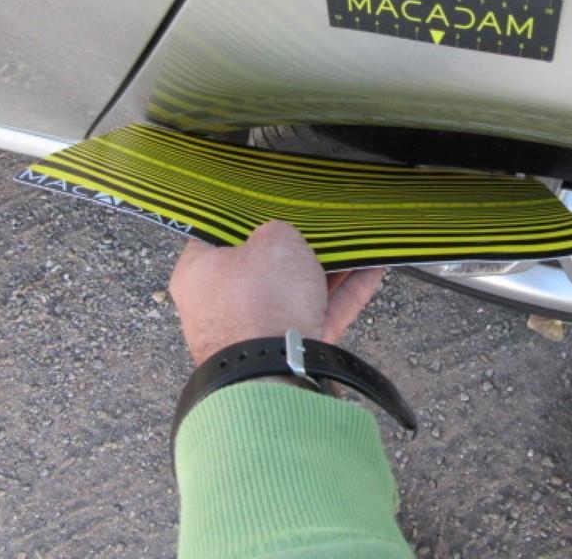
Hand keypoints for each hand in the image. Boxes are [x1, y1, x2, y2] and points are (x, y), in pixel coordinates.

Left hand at [169, 220, 385, 363]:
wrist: (275, 368)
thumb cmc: (260, 300)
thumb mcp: (273, 240)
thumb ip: (280, 231)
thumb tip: (286, 240)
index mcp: (199, 271)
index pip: (220, 234)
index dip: (249, 216)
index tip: (275, 202)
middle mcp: (222, 304)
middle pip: (263, 265)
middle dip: (295, 247)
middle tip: (320, 223)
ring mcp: (256, 331)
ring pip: (296, 291)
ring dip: (328, 269)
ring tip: (356, 242)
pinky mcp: (288, 350)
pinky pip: (320, 314)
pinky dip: (345, 293)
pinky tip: (372, 268)